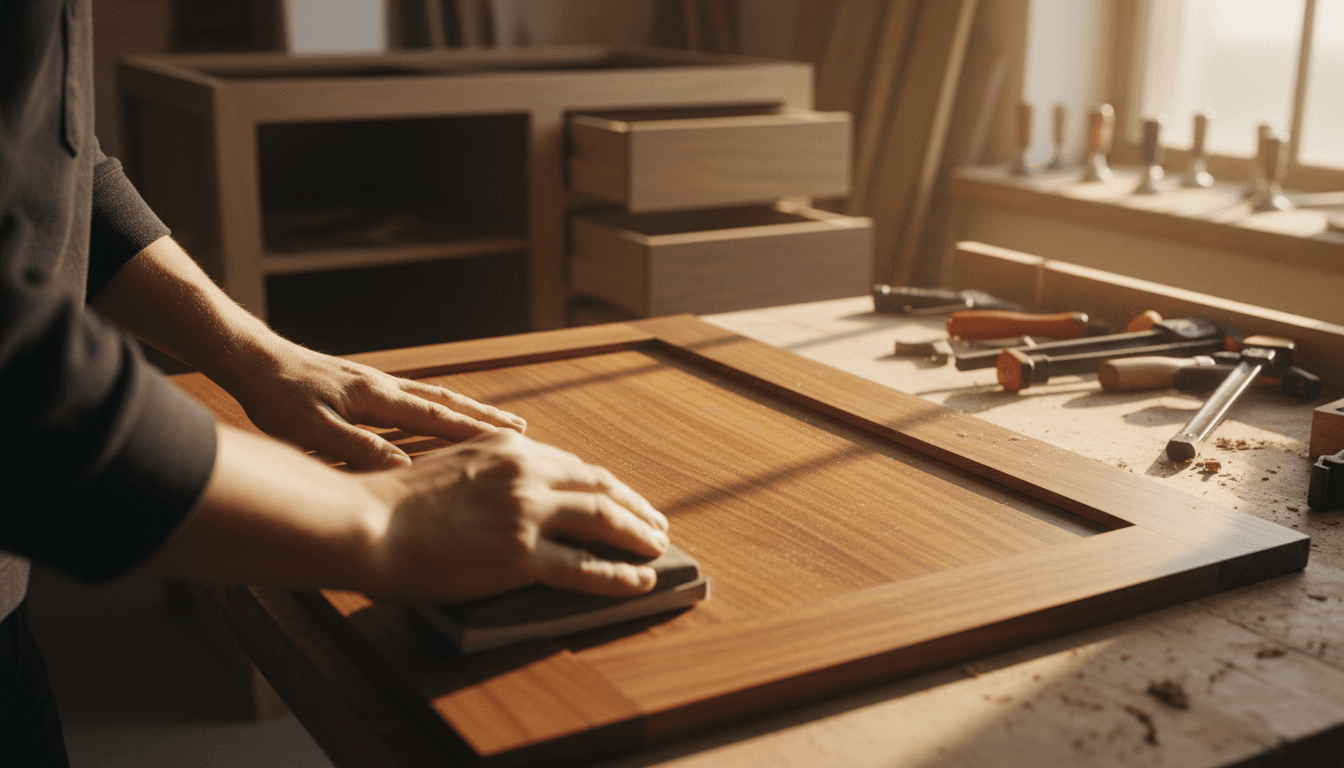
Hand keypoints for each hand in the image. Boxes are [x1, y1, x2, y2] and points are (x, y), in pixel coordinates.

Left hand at [226, 343, 525, 470]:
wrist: (251, 359)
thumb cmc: (277, 397)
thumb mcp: (313, 432)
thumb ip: (359, 450)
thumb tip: (405, 468)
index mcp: (378, 397)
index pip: (439, 418)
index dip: (477, 432)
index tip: (514, 441)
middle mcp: (384, 386)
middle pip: (446, 403)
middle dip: (485, 418)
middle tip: (522, 429)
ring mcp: (373, 384)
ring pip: (432, 398)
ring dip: (465, 411)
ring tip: (492, 422)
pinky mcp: (360, 386)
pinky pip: (412, 398)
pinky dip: (437, 408)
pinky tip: (435, 416)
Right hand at [364, 429, 670, 600]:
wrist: (364, 523)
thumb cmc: (393, 503)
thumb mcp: (451, 466)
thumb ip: (489, 474)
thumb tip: (516, 493)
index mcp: (509, 448)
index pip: (575, 466)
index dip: (607, 486)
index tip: (624, 499)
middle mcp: (526, 473)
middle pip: (601, 487)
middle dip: (635, 508)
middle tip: (655, 525)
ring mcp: (526, 514)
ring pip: (604, 522)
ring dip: (638, 537)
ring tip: (657, 551)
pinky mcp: (519, 556)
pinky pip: (584, 569)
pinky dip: (619, 576)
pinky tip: (639, 581)